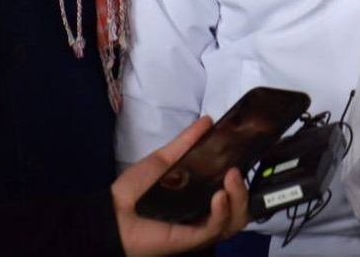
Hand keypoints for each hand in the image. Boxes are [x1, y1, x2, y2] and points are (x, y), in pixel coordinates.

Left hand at [111, 117, 249, 256]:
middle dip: (245, 188)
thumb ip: (187, 142)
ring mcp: (202, 227)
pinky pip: (216, 228)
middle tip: (237, 170)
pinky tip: (219, 196)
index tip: (246, 157)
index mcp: (204, 196)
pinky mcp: (193, 238)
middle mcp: (208, 213)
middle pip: (241, 206)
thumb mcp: (165, 160)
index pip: (235, 190)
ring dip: (239, 198)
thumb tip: (208, 119)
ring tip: (232, 179)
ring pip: (236, 219)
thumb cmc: (137, 189)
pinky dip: (222, 212)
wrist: (113, 212)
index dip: (245, 177)